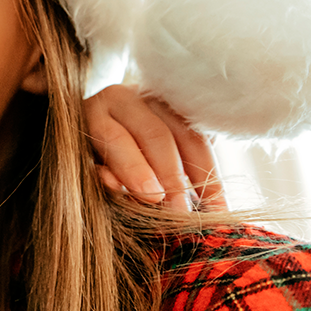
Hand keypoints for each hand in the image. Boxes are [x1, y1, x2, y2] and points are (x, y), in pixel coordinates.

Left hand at [83, 85, 226, 211]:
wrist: (106, 126)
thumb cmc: (93, 155)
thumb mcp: (90, 164)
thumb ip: (105, 173)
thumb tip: (117, 185)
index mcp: (97, 112)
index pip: (117, 138)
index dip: (134, 168)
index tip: (152, 197)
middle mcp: (129, 99)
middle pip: (156, 135)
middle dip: (171, 175)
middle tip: (180, 211)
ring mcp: (161, 100)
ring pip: (188, 135)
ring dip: (203, 175)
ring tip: (212, 209)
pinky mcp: (187, 109)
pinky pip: (206, 136)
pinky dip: (213, 167)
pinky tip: (219, 196)